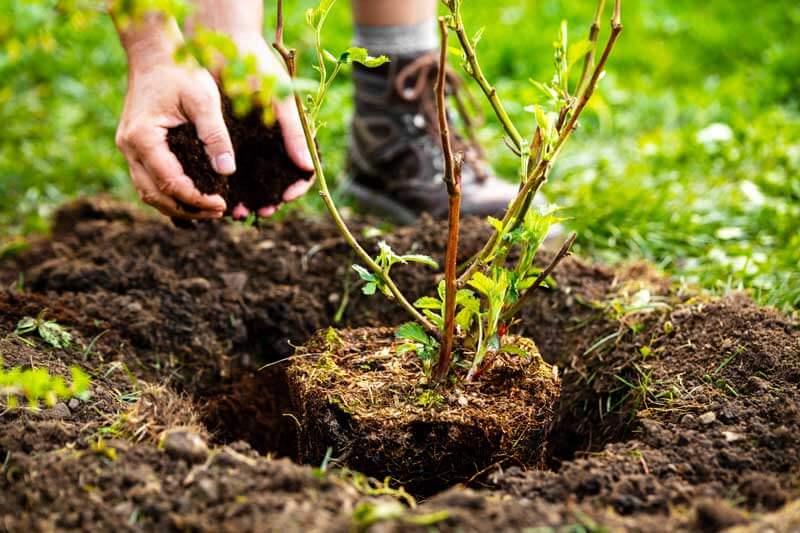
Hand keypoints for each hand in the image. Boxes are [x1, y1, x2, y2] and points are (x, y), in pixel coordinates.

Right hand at [116, 56, 232, 218]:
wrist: (154, 51)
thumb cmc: (180, 70)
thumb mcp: (204, 100)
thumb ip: (215, 135)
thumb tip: (227, 171)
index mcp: (143, 137)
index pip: (171, 183)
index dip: (197, 199)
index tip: (223, 204)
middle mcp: (128, 146)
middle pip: (154, 195)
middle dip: (187, 210)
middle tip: (218, 213)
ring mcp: (127, 147)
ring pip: (148, 191)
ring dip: (176, 206)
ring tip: (207, 210)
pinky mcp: (134, 145)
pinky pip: (148, 179)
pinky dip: (168, 193)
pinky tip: (192, 196)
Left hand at [225, 36, 315, 219]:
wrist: (224, 43)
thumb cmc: (258, 66)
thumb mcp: (280, 99)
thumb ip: (294, 132)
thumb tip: (308, 167)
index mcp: (292, 133)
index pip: (303, 168)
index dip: (297, 185)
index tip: (285, 195)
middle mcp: (273, 140)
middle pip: (278, 179)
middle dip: (272, 198)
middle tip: (262, 211)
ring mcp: (251, 140)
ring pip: (255, 179)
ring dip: (250, 197)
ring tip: (239, 210)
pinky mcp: (229, 137)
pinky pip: (232, 168)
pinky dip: (230, 184)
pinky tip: (223, 194)